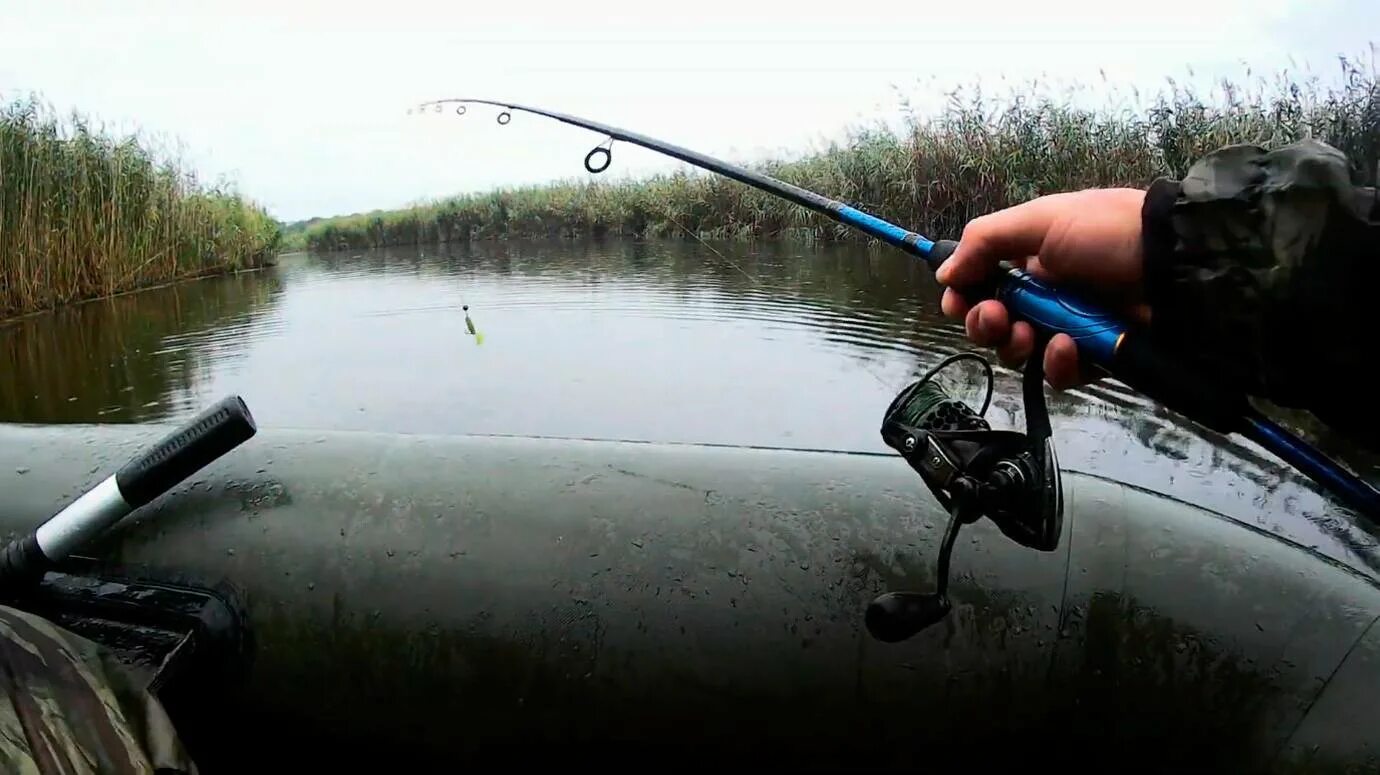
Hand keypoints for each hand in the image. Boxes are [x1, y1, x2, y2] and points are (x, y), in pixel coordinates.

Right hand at [936, 188, 1150, 388]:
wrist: (1174, 265)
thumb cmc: (1106, 233)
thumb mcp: (1042, 219)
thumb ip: (985, 241)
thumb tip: (944, 273)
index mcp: (1029, 259)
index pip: (980, 285)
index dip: (963, 297)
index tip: (958, 302)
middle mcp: (1043, 294)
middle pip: (992, 323)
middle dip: (983, 324)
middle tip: (995, 317)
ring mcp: (1067, 327)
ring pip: (1019, 352)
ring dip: (1014, 345)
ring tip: (1029, 334)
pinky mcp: (1092, 357)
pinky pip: (1058, 373)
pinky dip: (1055, 364)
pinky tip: (1065, 347)